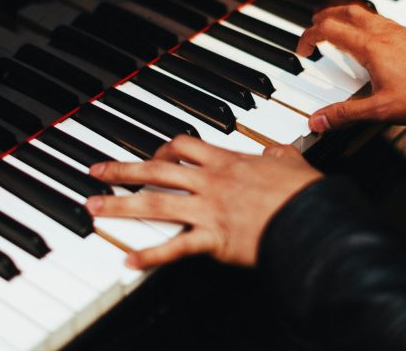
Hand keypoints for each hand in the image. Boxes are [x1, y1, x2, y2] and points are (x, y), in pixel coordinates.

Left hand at [86, 136, 322, 268]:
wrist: (311, 218)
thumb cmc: (300, 190)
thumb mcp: (290, 159)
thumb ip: (277, 151)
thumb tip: (274, 149)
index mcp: (226, 161)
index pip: (183, 145)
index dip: (161, 148)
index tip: (152, 154)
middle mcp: (209, 182)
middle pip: (156, 170)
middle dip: (122, 170)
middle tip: (97, 171)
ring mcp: (207, 210)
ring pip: (154, 204)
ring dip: (120, 205)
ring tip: (93, 207)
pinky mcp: (213, 239)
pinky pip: (175, 247)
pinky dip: (150, 256)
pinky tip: (129, 261)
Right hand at [296, 4, 405, 130]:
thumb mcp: (381, 109)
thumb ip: (345, 114)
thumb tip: (317, 120)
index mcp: (368, 47)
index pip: (328, 29)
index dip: (309, 36)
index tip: (302, 50)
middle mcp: (380, 32)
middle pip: (343, 11)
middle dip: (322, 16)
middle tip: (312, 27)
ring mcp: (395, 30)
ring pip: (361, 11)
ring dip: (341, 14)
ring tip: (334, 25)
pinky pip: (377, 18)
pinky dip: (361, 20)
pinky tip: (366, 36)